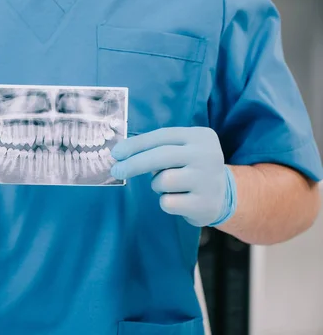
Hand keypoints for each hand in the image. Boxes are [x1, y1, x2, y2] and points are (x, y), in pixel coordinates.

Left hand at [110, 127, 236, 226]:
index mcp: (201, 136)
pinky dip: (166, 202)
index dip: (135, 145)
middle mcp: (208, 155)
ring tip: (169, 187)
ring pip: (163, 180)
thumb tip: (121, 154)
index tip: (116, 153)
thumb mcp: (182, 150)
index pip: (161, 136)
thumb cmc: (191, 168)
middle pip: (160, 157)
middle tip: (116, 171)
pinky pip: (167, 202)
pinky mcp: (205, 204)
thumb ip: (157, 148)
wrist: (223, 196)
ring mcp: (208, 180)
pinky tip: (179, 201)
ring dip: (157, 185)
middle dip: (133, 164)